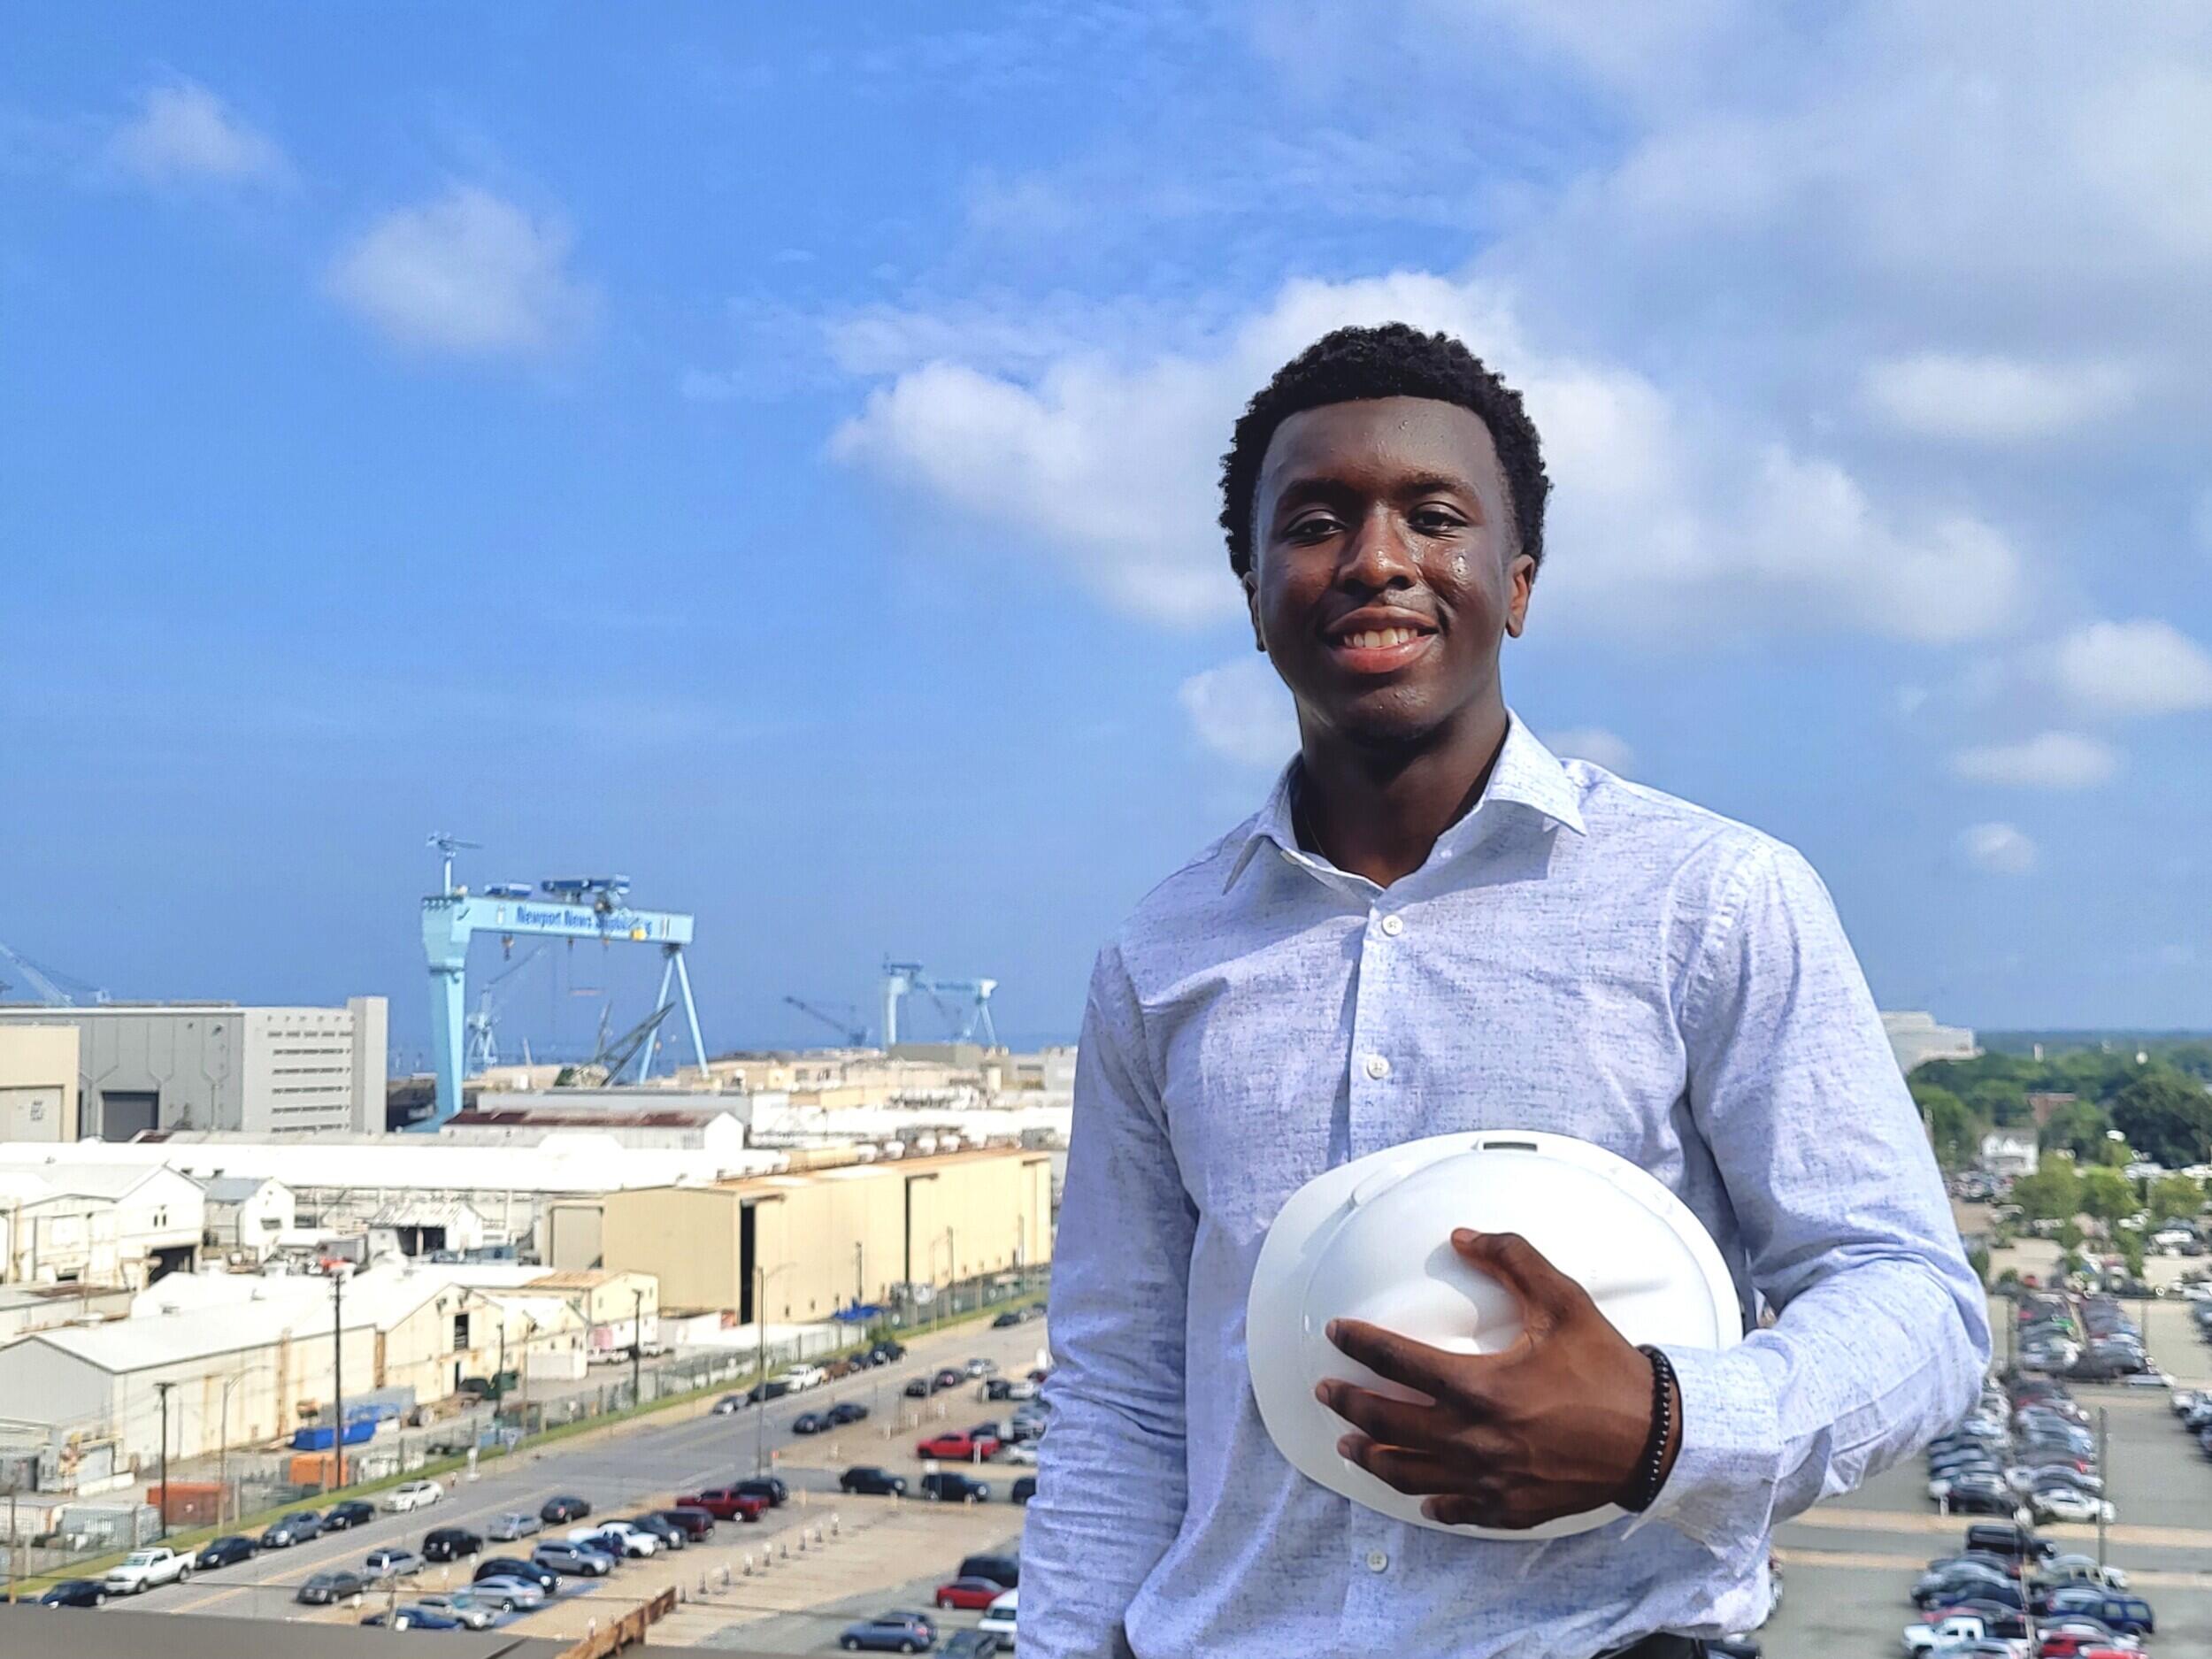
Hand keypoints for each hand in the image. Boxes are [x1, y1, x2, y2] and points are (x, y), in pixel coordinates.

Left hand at [1318, 1227, 1678, 1528]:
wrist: (1658, 1439)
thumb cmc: (1608, 1368)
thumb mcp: (1563, 1300)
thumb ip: (1513, 1258)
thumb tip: (1464, 1235)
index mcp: (1481, 1386)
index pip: (1398, 1361)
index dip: (1360, 1343)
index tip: (1336, 1333)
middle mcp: (1475, 1438)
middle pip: (1388, 1423)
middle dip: (1349, 1405)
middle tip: (1327, 1393)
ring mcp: (1489, 1480)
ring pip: (1409, 1474)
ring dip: (1372, 1458)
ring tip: (1349, 1446)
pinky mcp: (1510, 1508)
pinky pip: (1454, 1509)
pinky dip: (1428, 1501)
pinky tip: (1417, 1496)